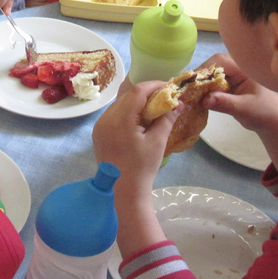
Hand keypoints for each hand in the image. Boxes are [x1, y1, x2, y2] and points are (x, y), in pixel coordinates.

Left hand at [93, 81, 180, 198]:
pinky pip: (114, 114)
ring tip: (153, 108)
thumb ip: (166, 118)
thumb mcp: (157, 142)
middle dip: (146, 93)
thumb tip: (179, 102)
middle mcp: (106, 118)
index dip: (154, 85)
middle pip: (128, 96)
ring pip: (120, 104)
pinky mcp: (98, 132)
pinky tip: (139, 120)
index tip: (168, 87)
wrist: (122, 192)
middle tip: (164, 97)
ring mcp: (100, 125)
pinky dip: (127, 112)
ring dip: (136, 102)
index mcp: (121, 119)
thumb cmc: (142, 168)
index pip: (137, 91)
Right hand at [200, 54, 277, 172]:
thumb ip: (225, 103)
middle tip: (187, 90)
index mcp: (243, 68)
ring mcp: (231, 78)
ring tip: (189, 95)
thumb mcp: (245, 109)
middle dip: (200, 77)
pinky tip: (196, 100)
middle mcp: (236, 69)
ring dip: (200, 85)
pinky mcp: (227, 87)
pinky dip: (204, 91)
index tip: (192, 83)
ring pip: (210, 76)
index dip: (204, 70)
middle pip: (212, 66)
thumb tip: (204, 99)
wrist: (273, 123)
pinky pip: (212, 85)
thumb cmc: (264, 112)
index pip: (219, 61)